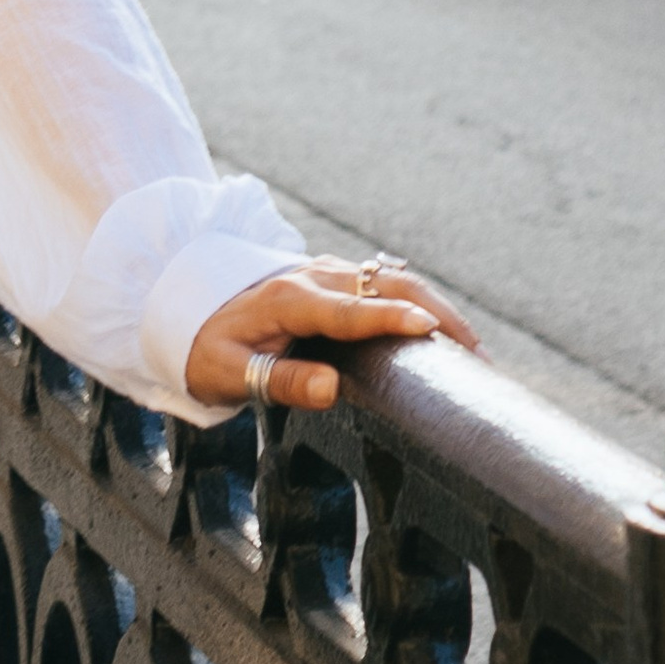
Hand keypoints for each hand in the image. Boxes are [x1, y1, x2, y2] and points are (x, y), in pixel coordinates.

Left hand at [184, 253, 478, 414]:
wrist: (186, 308)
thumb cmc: (206, 347)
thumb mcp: (228, 372)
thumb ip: (281, 381)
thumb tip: (333, 389)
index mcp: (290, 299)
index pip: (350, 309)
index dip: (391, 320)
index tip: (431, 332)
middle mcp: (316, 277)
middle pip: (389, 286)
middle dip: (438, 316)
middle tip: (478, 357)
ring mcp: (329, 274)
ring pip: (395, 282)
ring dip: (437, 309)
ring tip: (475, 351)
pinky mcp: (336, 280)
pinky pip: (385, 286)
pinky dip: (420, 304)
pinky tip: (444, 336)